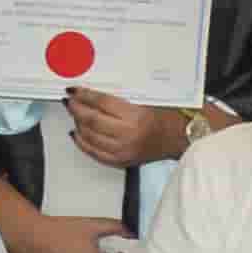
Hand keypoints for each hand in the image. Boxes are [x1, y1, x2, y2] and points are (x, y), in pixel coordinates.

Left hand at [61, 86, 194, 170]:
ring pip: (88, 136)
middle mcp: (128, 135)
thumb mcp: (147, 101)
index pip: (101, 103)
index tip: (74, 91)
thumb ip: (119, 98)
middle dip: (76, 108)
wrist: (181, 138)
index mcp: (136, 117)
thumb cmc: (167, 118)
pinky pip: (93, 152)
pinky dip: (82, 142)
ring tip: (75, 114)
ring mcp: (122, 150)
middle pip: (91, 120)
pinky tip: (78, 133)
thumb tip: (92, 94)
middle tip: (70, 102)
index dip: (84, 95)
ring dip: (77, 123)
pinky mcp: (120, 161)